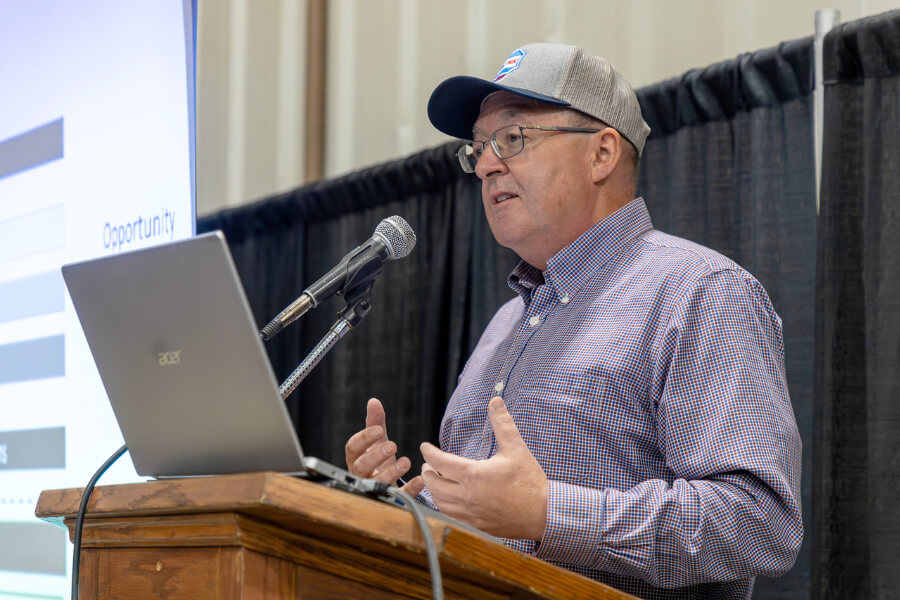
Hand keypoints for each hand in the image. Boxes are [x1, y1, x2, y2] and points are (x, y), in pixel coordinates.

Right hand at [345, 398, 423, 496]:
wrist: (386, 484)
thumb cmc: (377, 459)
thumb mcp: (377, 441)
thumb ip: (375, 422)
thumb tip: (373, 401)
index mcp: (356, 458)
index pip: (353, 448)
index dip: (364, 439)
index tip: (378, 430)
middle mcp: (361, 475)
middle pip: (361, 467)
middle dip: (376, 456)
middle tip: (392, 446)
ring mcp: (374, 489)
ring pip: (377, 483)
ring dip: (391, 473)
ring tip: (406, 461)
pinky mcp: (390, 500)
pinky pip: (397, 498)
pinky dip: (409, 490)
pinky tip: (420, 480)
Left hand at [419, 397, 547, 539]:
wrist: (543, 514)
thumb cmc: (529, 481)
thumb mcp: (516, 448)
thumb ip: (503, 424)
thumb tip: (495, 401)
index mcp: (473, 475)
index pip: (440, 462)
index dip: (429, 452)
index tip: (425, 447)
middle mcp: (466, 495)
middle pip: (433, 484)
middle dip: (428, 472)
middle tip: (428, 465)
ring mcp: (469, 513)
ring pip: (439, 502)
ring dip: (433, 490)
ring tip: (434, 481)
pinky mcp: (475, 525)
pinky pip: (449, 516)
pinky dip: (442, 507)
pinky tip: (446, 501)